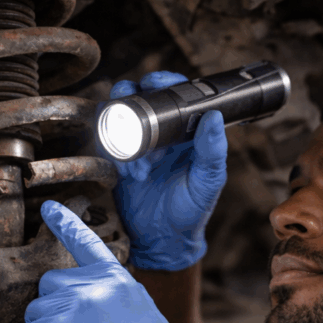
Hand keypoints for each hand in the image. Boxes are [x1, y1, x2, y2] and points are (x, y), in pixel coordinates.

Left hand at [14, 200, 203, 322]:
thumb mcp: (147, 322)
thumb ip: (118, 299)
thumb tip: (97, 295)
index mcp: (119, 284)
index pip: (87, 245)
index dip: (66, 224)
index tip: (48, 208)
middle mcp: (91, 291)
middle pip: (50, 284)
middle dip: (57, 308)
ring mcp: (67, 314)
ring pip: (36, 313)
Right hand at [110, 70, 227, 271]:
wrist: (162, 241)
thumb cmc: (191, 212)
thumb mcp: (207, 182)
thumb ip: (212, 151)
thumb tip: (214, 117)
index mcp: (187, 132)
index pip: (176, 93)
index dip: (164, 81)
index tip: (155, 82)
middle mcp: (162, 133)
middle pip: (142, 97)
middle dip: (133, 99)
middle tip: (133, 110)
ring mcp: (138, 145)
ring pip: (121, 116)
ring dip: (124, 131)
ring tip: (139, 162)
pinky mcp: (118, 160)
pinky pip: (107, 142)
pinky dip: (113, 152)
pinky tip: (129, 173)